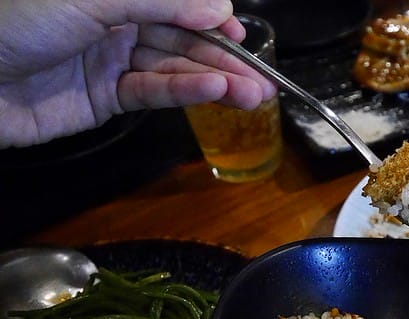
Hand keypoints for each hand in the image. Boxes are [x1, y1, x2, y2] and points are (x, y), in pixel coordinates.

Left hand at [0, 0, 275, 147]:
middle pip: (182, 36)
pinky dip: (184, 92)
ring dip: (215, 80)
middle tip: (263, 80)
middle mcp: (115, 20)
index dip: (211, 17)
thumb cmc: (14, 20)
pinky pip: (152, 91)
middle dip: (223, 56)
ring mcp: (110, 59)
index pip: (177, 1)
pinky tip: (214, 92)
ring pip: (174, 67)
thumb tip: (217, 8)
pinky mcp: (104, 97)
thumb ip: (160, 1)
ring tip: (254, 95)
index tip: (241, 34)